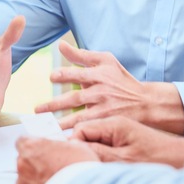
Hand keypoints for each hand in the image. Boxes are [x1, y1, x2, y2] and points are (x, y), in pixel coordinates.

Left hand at [15, 135, 99, 183]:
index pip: (22, 142)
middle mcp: (22, 165)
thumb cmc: (78, 168)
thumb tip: (65, 147)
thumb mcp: (75, 146)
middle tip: (51, 169)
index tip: (41, 151)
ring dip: (35, 181)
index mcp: (31, 147)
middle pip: (24, 162)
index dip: (33, 147)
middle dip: (35, 165)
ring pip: (25, 180)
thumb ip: (62, 146)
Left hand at [34, 42, 183, 132]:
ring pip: (80, 116)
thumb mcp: (106, 61)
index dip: (65, 75)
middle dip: (56, 103)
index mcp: (99, 75)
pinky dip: (76, 132)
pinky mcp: (106, 122)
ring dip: (62, 122)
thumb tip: (60, 45)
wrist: (145, 102)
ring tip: (45, 126)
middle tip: (38, 108)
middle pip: (76, 98)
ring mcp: (104, 109)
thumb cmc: (121, 79)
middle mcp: (101, 91)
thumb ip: (81, 55)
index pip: (79, 74)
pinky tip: (63, 138)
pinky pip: (88, 128)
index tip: (52, 77)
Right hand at [71, 116, 183, 167]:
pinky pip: (102, 147)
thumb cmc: (156, 158)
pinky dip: (101, 157)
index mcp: (113, 124)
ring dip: (92, 155)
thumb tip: (73, 149)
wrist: (180, 158)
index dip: (75, 146)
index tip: (78, 162)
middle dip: (82, 151)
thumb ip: (97, 152)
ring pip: (92, 142)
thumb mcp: (123, 159)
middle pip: (84, 134)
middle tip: (89, 167)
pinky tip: (108, 168)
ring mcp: (117, 132)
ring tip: (100, 168)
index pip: (80, 129)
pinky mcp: (122, 141)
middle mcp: (113, 124)